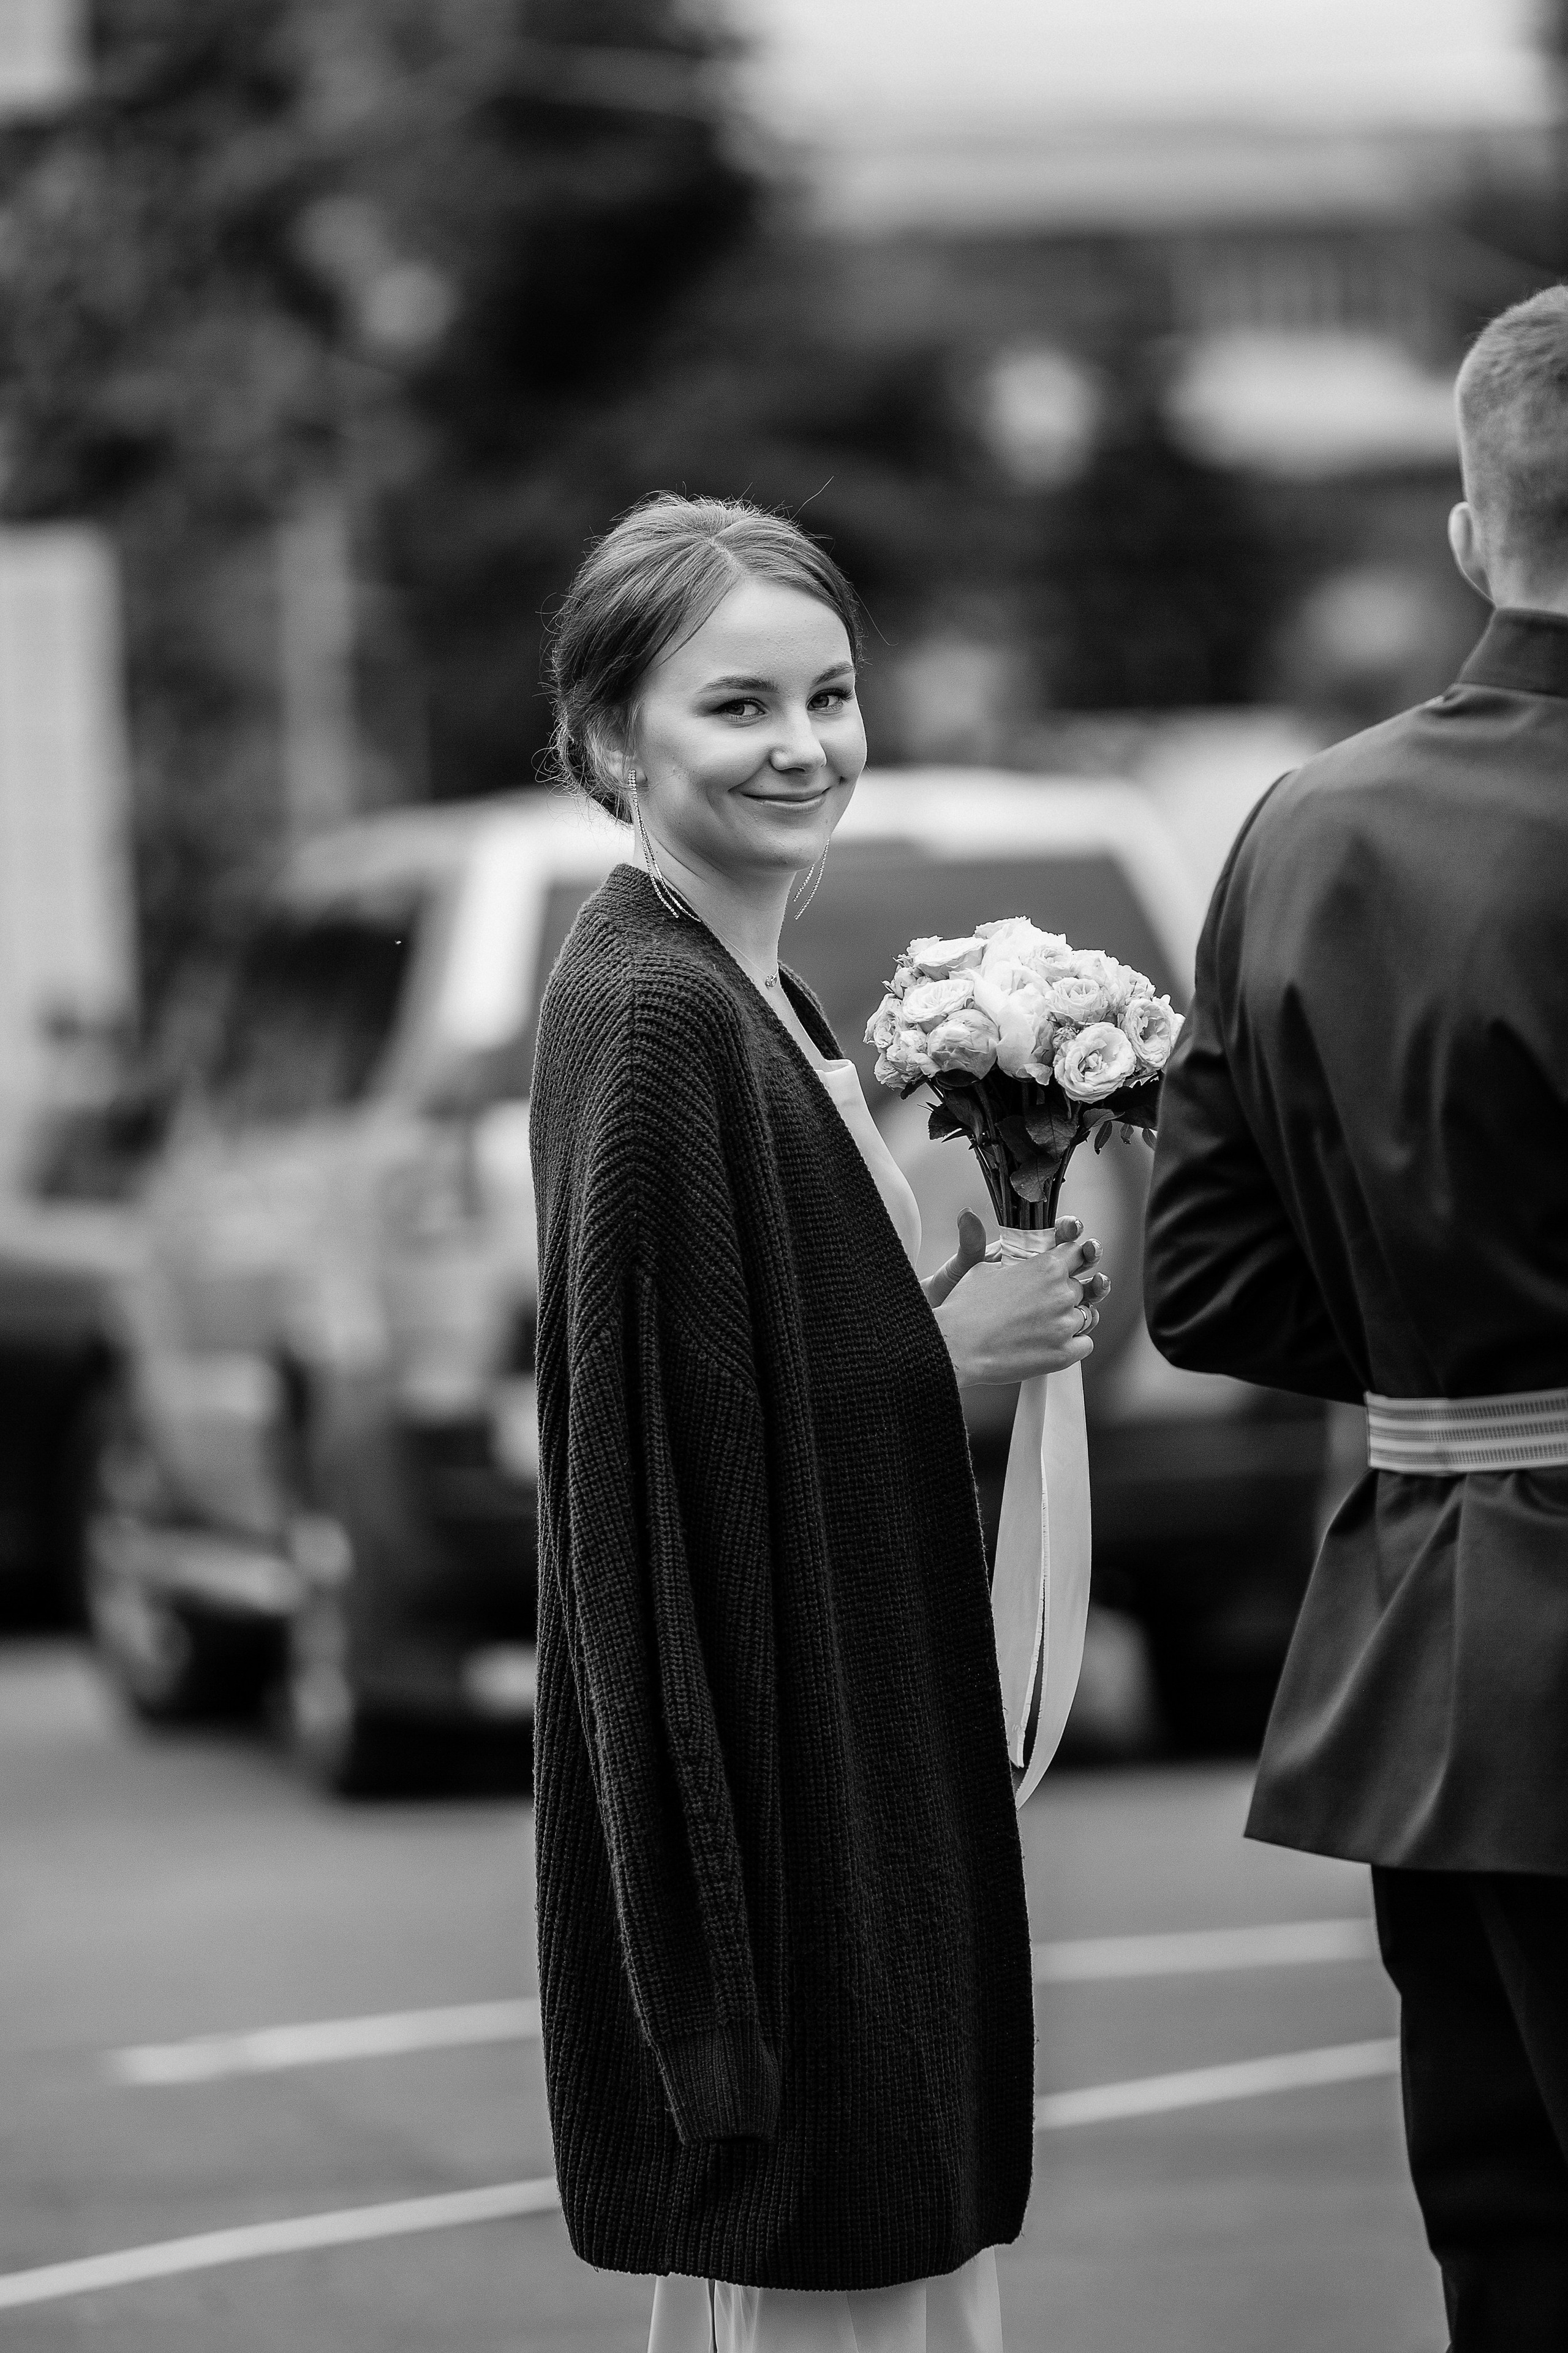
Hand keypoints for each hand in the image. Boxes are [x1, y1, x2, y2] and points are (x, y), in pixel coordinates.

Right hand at [931, 1214, 1109, 1389]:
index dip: (1072, 1259)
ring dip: (1070, 1318)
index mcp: (1047, 1266)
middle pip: (1080, 1287)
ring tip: (1045, 1325)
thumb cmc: (965, 1307)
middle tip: (1043, 1303)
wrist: (957, 1346)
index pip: (1077, 1253)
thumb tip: (1020, 1262)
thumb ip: (1016, 1262)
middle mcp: (1062, 1293)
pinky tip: (1053, 1342)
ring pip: (1086, 1316)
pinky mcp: (1064, 1354)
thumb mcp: (986, 1268)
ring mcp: (1065, 1325)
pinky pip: (1085, 1344)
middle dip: (1066, 1292)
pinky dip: (1073, 1343)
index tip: (1067, 1266)